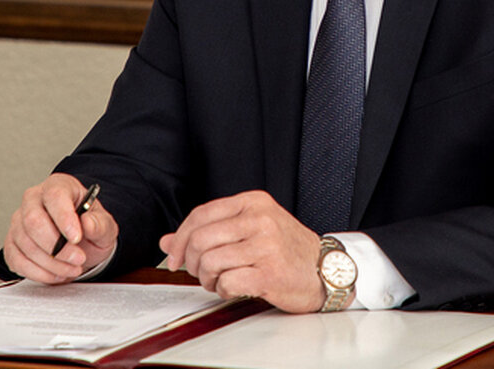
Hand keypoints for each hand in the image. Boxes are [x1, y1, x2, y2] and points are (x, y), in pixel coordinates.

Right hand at [3, 173, 117, 283]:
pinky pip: (17, 260)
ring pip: (26, 244)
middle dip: (57, 247)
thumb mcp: (105, 224)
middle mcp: (34, 199)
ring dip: (51, 263)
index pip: (55, 196)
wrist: (81, 242)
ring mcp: (19, 221)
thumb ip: (100, 223)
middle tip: (78, 259)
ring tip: (72, 268)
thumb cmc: (89, 226)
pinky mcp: (12, 243)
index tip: (76, 237)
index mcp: (59, 186)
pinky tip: (56, 273)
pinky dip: (38, 272)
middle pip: (34, 221)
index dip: (64, 218)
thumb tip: (88, 223)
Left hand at [159, 190, 323, 312]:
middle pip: (201, 238)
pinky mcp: (270, 272)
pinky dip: (224, 290)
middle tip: (202, 272)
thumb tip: (168, 242)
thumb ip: (211, 231)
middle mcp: (259, 219)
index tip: (175, 256)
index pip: (201, 214)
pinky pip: (227, 282)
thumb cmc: (287, 248)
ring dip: (208, 279)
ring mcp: (265, 244)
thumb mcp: (251, 228)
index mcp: (252, 202)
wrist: (325, 269)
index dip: (181, 237)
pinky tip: (235, 287)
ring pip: (210, 262)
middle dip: (193, 262)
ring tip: (221, 280)